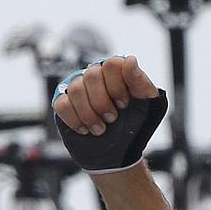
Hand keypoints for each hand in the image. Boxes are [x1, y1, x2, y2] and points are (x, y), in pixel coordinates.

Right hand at [51, 55, 168, 173]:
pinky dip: (74, 119)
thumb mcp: (148, 104)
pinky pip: (61, 104)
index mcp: (117, 72)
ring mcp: (78, 88)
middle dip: (103, 102)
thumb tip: (130, 60)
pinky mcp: (64, 103)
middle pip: (91, 76)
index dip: (117, 86)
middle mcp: (96, 75)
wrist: (121, 150)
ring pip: (75, 89)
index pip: (111, 64)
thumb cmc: (137, 124)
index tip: (124, 105)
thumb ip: (140, 82)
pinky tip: (85, 129)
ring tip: (100, 129)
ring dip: (89, 114)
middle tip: (112, 119)